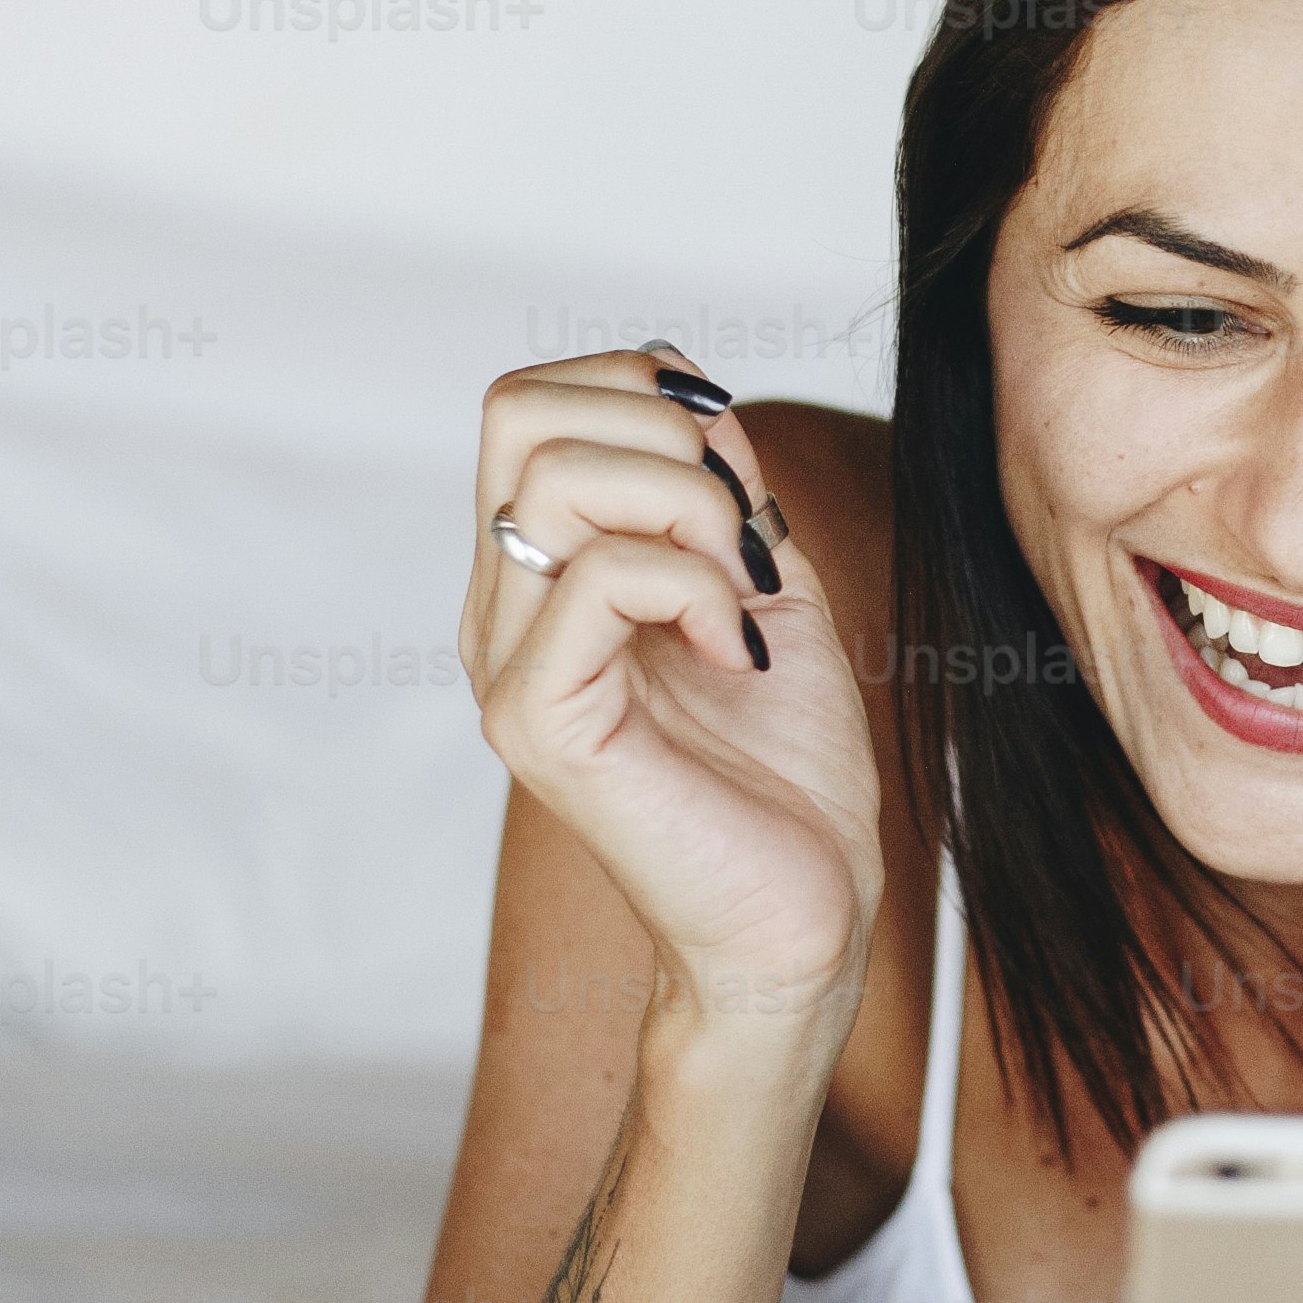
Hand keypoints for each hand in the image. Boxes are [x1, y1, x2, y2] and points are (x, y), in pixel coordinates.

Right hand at [461, 348, 881, 1055]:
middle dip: (659, 429)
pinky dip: (698, 587)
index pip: (530, 402)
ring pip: (556, 478)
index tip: (732, 476)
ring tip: (741, 593)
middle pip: (517, 412)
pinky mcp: (539, 723)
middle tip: (736, 529)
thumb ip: (719, 485)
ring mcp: (507, 668)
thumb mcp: (763, 579)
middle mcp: (500, 612)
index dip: (640, 389)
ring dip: (690, 508)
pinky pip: (601, 575)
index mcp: (536, 576)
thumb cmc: (784, 768)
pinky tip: (739, 650)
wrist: (802, 914)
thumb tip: (690, 394)